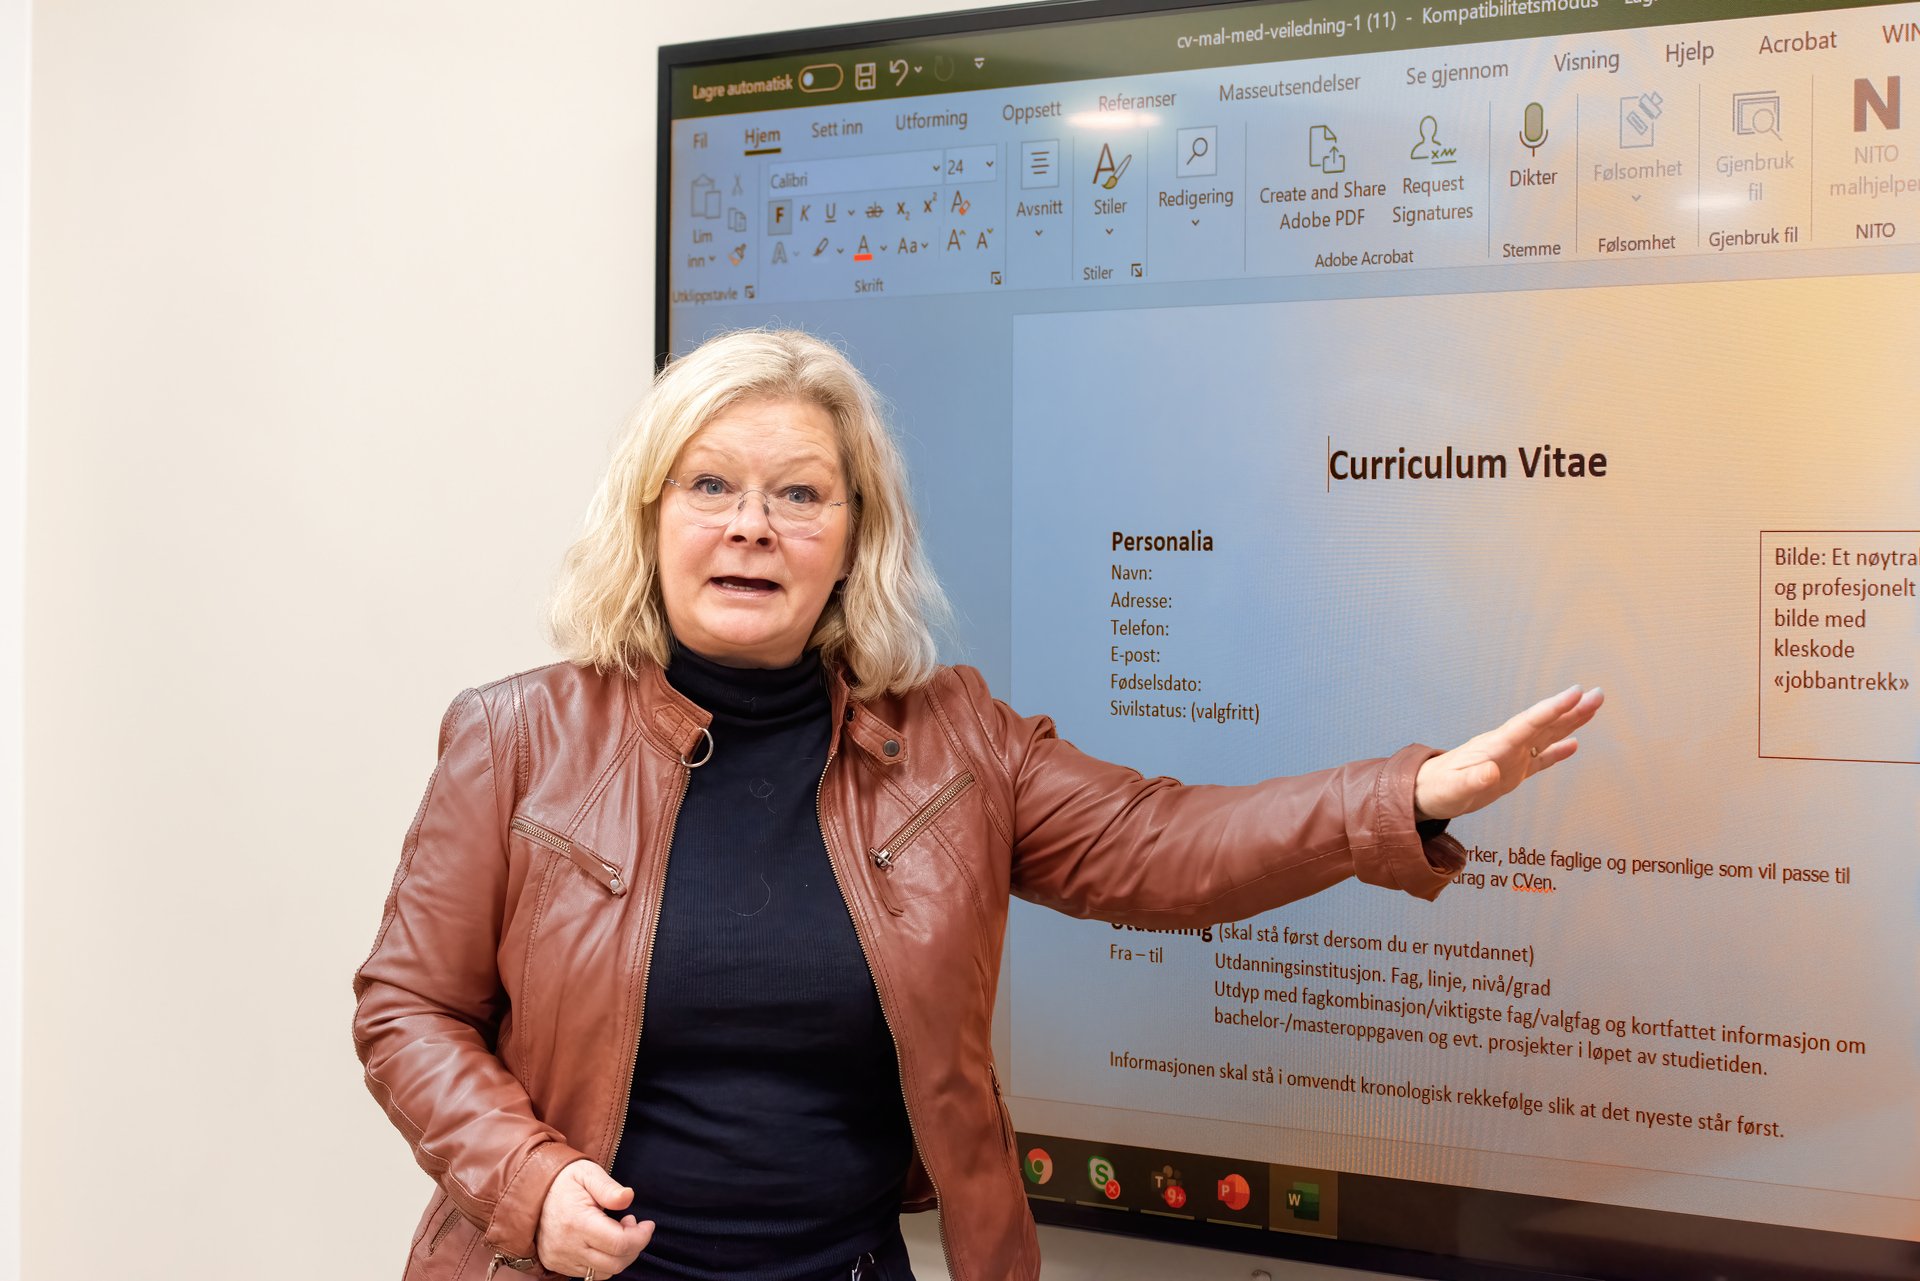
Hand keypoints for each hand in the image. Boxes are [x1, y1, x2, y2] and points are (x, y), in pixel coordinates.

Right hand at [536, 1159, 653, 1279]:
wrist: (531, 1192)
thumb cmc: (564, 1180)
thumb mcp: (587, 1173)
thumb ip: (609, 1187)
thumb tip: (629, 1197)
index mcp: (578, 1222)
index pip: (619, 1244)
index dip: (640, 1237)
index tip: (647, 1224)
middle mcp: (568, 1245)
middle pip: (615, 1263)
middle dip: (634, 1247)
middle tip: (633, 1225)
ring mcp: (561, 1258)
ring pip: (604, 1272)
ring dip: (620, 1256)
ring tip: (618, 1231)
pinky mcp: (557, 1264)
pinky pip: (589, 1273)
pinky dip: (604, 1261)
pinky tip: (604, 1241)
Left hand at [1413, 685, 1603, 821]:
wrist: (1426, 793)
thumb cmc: (1437, 789)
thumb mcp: (1453, 789)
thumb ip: (1472, 780)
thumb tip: (1491, 772)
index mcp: (1496, 746)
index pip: (1530, 723)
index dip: (1553, 708)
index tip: (1576, 693)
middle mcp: (1506, 746)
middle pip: (1544, 723)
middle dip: (1571, 708)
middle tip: (1598, 694)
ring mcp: (1510, 757)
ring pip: (1546, 735)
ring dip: (1570, 722)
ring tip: (1594, 708)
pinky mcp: (1511, 772)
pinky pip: (1539, 758)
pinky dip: (1557, 751)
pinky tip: (1574, 744)